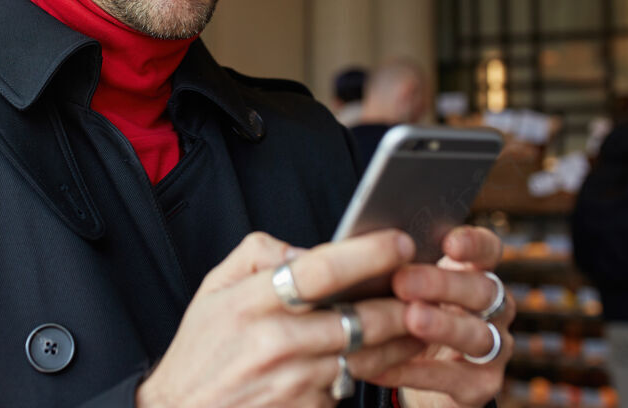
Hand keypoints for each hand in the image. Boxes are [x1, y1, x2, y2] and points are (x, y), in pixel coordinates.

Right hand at [137, 230, 426, 407]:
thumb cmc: (202, 349)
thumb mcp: (214, 288)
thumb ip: (259, 254)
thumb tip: (307, 250)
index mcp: (250, 303)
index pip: (320, 270)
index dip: (367, 254)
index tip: (399, 241)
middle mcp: (275, 343)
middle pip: (359, 319)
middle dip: (401, 302)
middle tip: (425, 285)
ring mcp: (293, 384)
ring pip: (366, 356)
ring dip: (399, 338)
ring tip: (418, 320)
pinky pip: (349, 386)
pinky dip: (366, 371)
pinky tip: (378, 358)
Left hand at [373, 227, 513, 407]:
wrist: (419, 374)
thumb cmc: (407, 312)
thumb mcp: (403, 288)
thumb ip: (395, 270)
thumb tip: (361, 252)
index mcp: (476, 273)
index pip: (489, 250)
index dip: (475, 244)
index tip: (449, 243)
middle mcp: (495, 308)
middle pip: (483, 290)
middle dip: (443, 284)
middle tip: (402, 281)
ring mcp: (495, 347)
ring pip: (478, 335)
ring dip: (443, 325)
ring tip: (410, 319)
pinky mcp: (482, 385)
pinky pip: (453, 379)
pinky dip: (416, 372)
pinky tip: (383, 366)